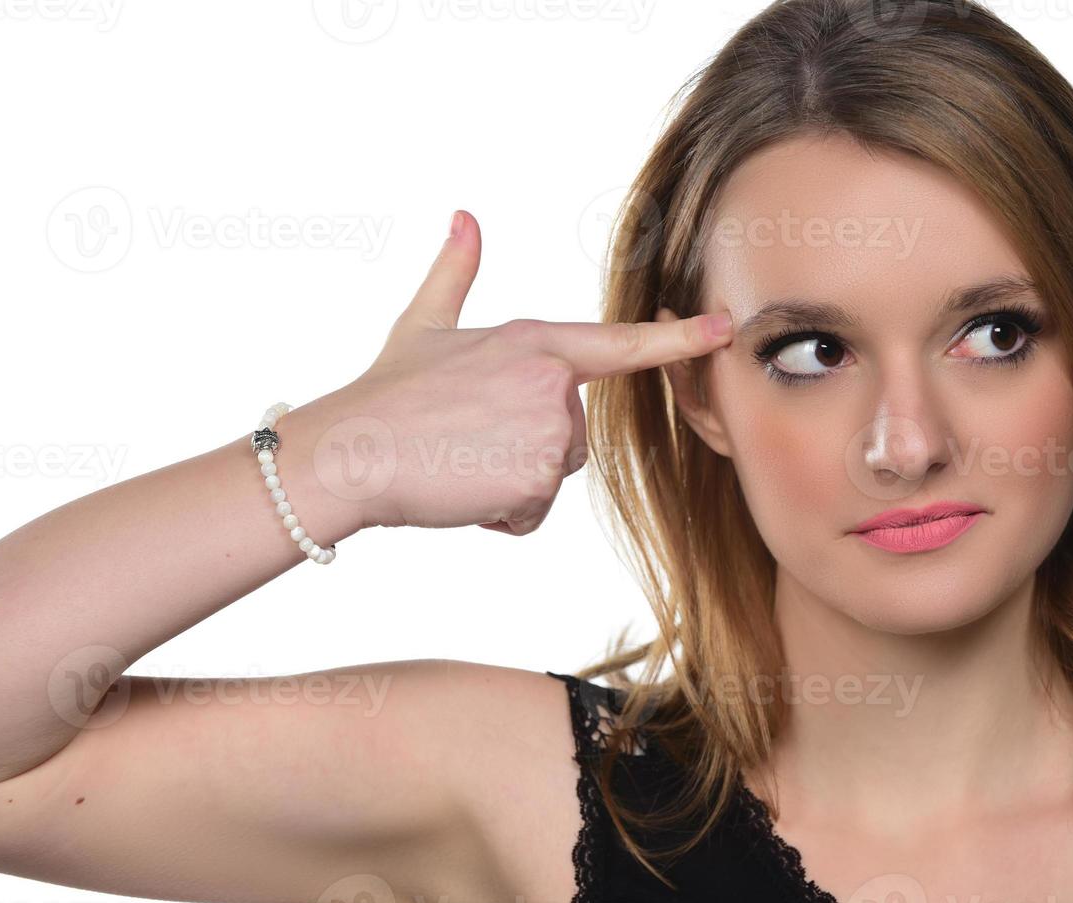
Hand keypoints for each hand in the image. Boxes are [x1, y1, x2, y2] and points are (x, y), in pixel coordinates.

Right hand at [333, 210, 732, 534]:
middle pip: (571, 438)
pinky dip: (499, 514)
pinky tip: (461, 491)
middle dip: (524, 451)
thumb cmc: (385, 393)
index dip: (678, 338)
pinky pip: (534, 512)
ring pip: (552, 475)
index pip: (620, 344)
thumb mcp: (422, 325)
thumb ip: (455, 273)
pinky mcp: (538, 477)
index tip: (723, 328)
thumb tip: (463, 218)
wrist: (348, 452)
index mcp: (535, 341)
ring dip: (511, 484)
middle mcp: (552, 382)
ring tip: (461, 464)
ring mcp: (548, 429)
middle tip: (465, 440)